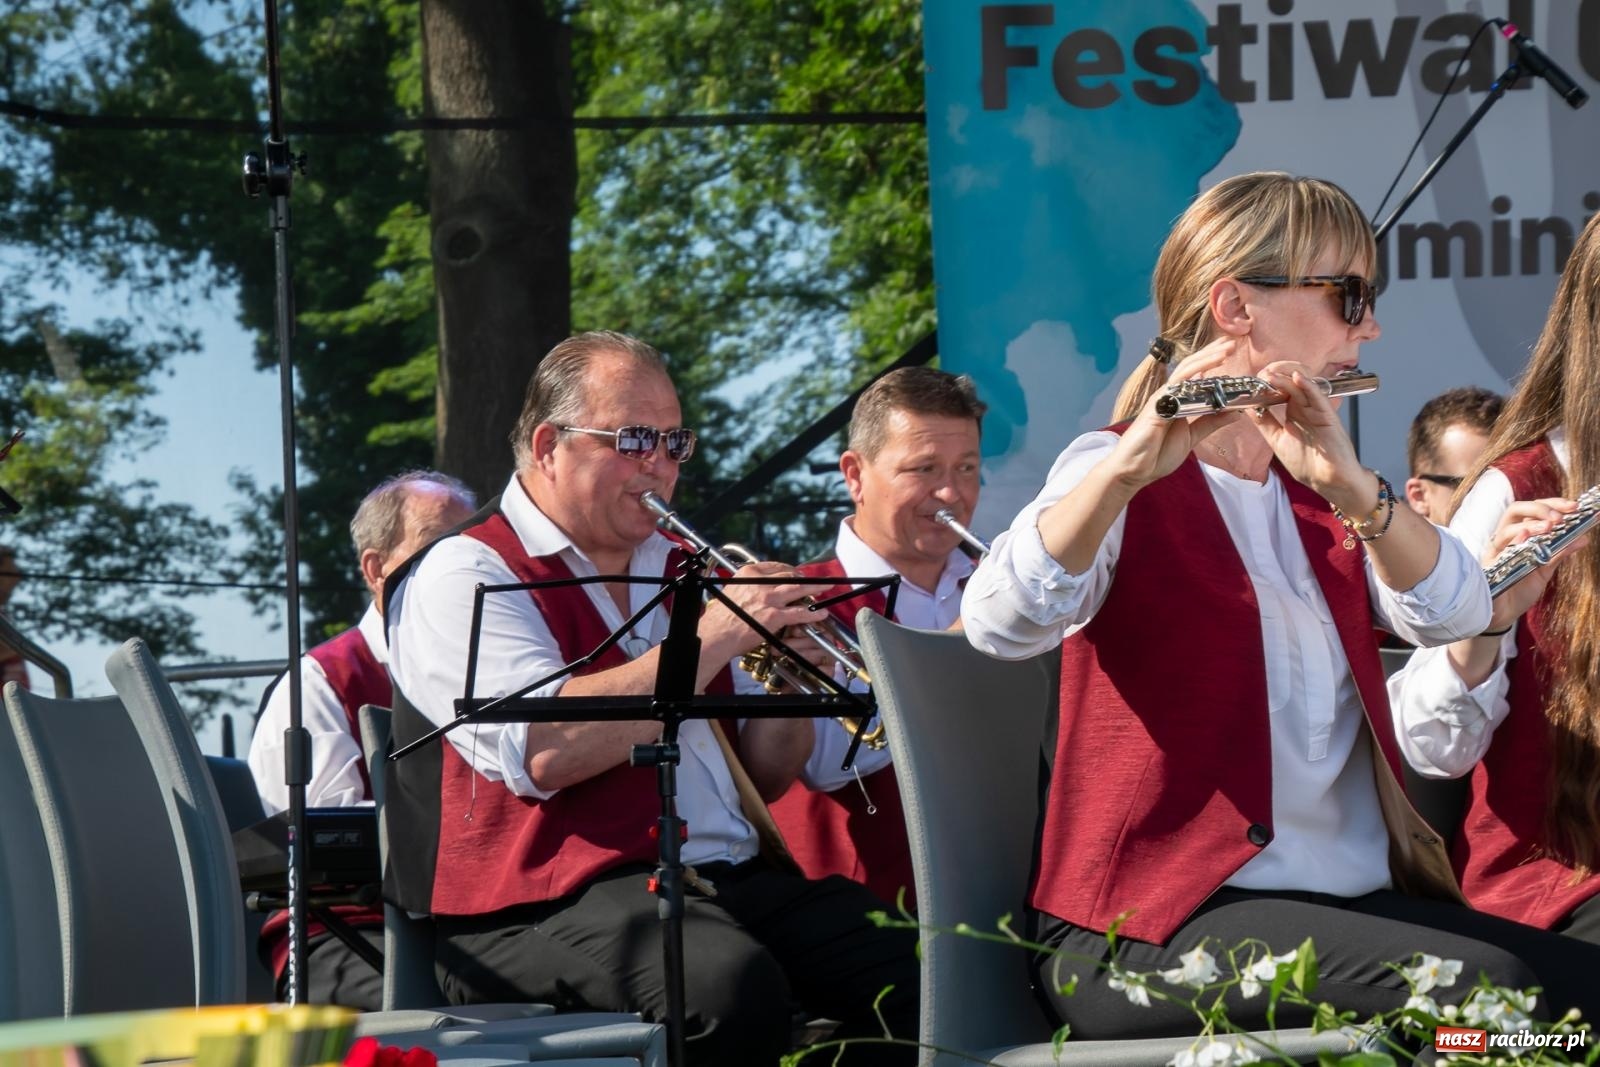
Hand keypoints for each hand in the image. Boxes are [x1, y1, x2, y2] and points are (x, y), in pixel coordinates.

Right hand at [700, 561, 824, 661]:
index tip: (796, 574)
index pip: (776, 566)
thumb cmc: (721, 617)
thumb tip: (761, 587)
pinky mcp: (774, 616)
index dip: (790, 570)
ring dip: (815, 588)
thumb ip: (750, 586)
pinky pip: (799, 612)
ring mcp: (769, 599)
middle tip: (814, 581)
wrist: (716, 634)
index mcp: (749, 574)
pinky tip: (822, 613)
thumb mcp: (733, 591)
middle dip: (804, 578)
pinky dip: (813, 613)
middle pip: (790, 576)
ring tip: (826, 589)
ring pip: (799, 589)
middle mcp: (760, 583)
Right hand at [1108, 336, 1244, 487]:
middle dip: (1212, 353)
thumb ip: (1211, 423)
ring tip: (1225, 350)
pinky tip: (1204, 371)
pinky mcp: (1156, 407)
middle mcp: (1169, 396)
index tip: (1229, 350)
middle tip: (1232, 342)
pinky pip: (1175, 388)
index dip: (1211, 360)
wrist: (1135, 471)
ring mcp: (1161, 399)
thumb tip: (1235, 412)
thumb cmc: (1157, 454)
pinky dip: (1191, 377)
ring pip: (1185, 372)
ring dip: (1206, 359)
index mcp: (1178, 401)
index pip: (1196, 374)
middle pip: (1192, 367)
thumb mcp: (1192, 437)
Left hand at [1248, 363, 1368, 509]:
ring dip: (1285, 378)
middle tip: (1260, 377)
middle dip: (1275, 374)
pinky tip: (1297, 378)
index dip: (1267, 381)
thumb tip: (1247, 406)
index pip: (1280, 387)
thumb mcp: (1277, 440)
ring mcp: (1317, 409)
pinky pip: (1318, 397)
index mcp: (1294, 411)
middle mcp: (1306, 407)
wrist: (1328, 481)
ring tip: (1270, 375)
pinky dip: (1308, 386)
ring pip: (1302, 385)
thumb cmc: (1307, 463)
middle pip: (1291, 381)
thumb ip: (1264, 423)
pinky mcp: (1328, 416)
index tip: (1251, 382)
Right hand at [1480, 497, 1583, 631]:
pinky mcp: (1490, 565)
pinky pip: (1500, 549)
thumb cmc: (1520, 589)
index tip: (1574, 506)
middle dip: (1540, 509)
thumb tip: (1584, 538)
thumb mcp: (1544, 569)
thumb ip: (1560, 552)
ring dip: (1530, 524)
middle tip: (1561, 516)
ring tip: (1550, 526)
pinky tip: (1526, 538)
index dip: (1552, 504)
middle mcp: (1504, 539)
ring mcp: (1496, 551)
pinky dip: (1513, 541)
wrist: (1503, 613)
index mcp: (1518, 535)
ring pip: (1506, 527)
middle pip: (1516, 511)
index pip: (1532, 510)